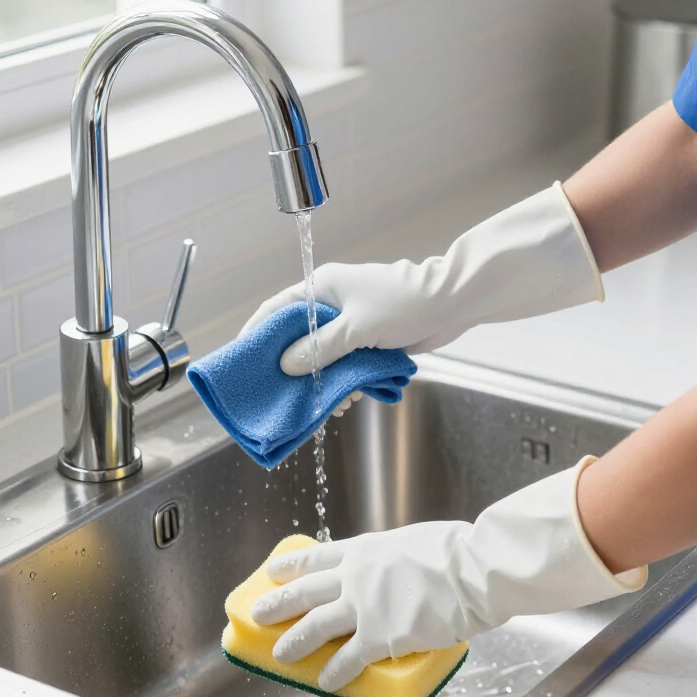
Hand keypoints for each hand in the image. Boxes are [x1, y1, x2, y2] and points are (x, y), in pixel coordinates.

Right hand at [239, 183, 603, 376]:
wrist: (453, 303)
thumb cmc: (406, 303)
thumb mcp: (357, 328)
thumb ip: (320, 348)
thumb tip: (286, 365)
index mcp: (322, 289)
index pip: (276, 310)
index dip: (256, 335)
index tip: (243, 362)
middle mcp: (332, 305)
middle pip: (298, 338)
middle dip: (292, 368)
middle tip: (281, 396)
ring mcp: (351, 323)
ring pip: (324, 357)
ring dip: (323, 382)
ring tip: (322, 406)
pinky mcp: (370, 340)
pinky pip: (347, 365)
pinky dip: (346, 383)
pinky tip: (348, 401)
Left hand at [251, 459, 646, 691]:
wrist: (474, 570)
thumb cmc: (458, 552)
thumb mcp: (416, 542)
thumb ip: (397, 558)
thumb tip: (401, 569)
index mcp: (367, 549)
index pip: (317, 557)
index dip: (291, 566)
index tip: (274, 571)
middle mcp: (356, 576)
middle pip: (305, 591)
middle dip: (277, 603)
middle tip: (259, 613)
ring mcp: (365, 607)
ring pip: (315, 626)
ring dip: (293, 642)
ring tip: (279, 655)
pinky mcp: (380, 637)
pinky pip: (348, 659)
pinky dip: (333, 672)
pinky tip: (324, 682)